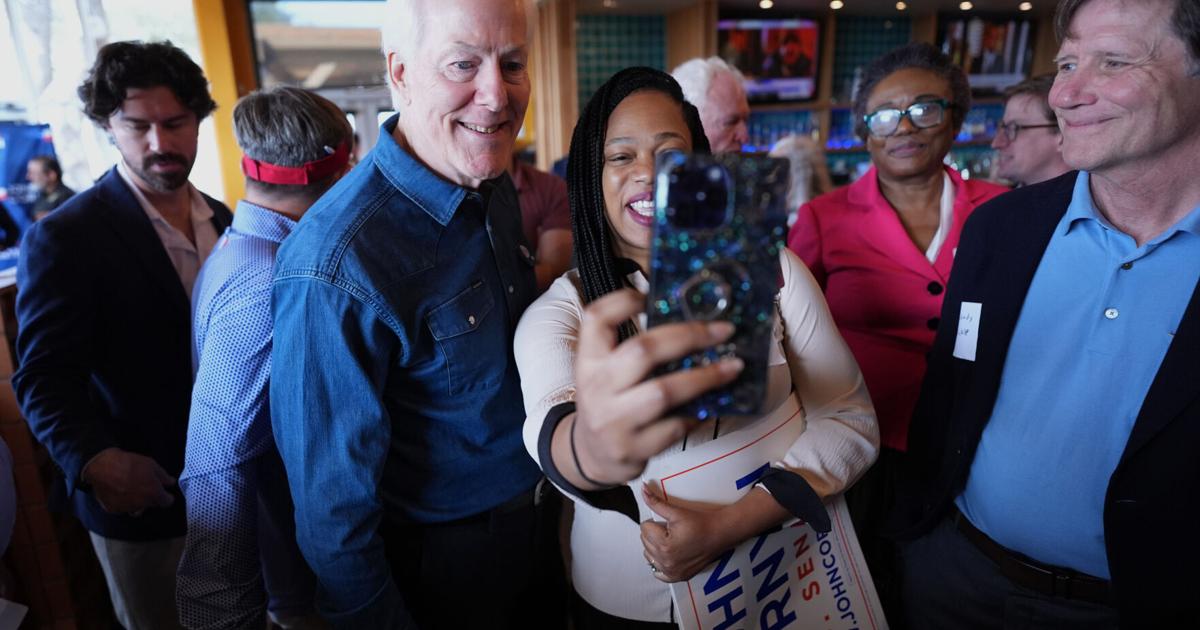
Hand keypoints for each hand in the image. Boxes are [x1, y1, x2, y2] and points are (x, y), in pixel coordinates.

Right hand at [81, 448, 175, 514]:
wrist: (101, 467)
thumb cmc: (129, 463)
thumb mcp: (151, 464)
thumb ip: (163, 476)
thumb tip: (171, 483)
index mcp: (154, 494)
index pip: (167, 502)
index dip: (167, 496)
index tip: (163, 491)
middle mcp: (142, 505)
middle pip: (151, 505)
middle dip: (151, 497)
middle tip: (145, 485)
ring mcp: (126, 509)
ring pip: (136, 508)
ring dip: (137, 501)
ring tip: (131, 488)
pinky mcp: (112, 509)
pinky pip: (121, 508)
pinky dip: (122, 501)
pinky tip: (118, 490)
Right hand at [570, 289, 742, 485]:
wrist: (591, 455)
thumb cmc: (609, 402)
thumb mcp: (607, 372)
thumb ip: (633, 348)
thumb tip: (692, 318)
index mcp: (589, 361)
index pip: (596, 319)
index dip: (624, 300)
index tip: (652, 294)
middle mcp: (597, 387)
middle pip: (643, 350)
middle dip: (690, 336)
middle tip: (723, 330)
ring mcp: (613, 421)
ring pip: (663, 391)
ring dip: (705, 377)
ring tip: (733, 367)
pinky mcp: (632, 448)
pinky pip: (675, 427)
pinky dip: (697, 413)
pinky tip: (712, 404)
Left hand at [640, 484, 735, 582]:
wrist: (719, 534)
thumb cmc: (701, 523)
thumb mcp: (676, 512)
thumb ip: (656, 502)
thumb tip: (643, 490)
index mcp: (664, 546)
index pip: (644, 528)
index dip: (655, 521)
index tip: (667, 522)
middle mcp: (667, 562)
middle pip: (645, 542)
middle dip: (654, 534)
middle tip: (670, 530)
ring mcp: (672, 571)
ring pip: (649, 555)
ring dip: (655, 547)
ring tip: (671, 540)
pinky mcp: (677, 577)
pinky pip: (657, 572)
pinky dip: (660, 563)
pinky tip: (668, 555)